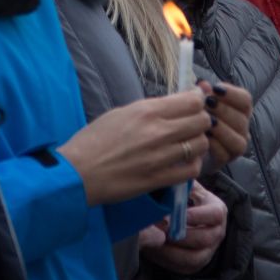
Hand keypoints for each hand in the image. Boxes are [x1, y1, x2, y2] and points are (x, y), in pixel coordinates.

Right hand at [58, 92, 208, 205]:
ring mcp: (160, 157)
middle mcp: (157, 132)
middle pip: (201, 121)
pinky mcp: (159, 179)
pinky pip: (191, 170)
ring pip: (200, 145)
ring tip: (187, 144)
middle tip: (192, 124)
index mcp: (146, 111)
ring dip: (197, 142)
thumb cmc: (94, 141)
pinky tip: (183, 162)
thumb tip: (174, 105)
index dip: (198, 100)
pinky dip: (192, 164)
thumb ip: (151, 109)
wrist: (78, 173)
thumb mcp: (121, 113)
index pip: (191, 101)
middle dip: (201, 120)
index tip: (195, 102)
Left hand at [140, 182, 225, 273]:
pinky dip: (166, 260)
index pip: (215, 215)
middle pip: (204, 239)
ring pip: (193, 258)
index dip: (198, 216)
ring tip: (155, 239)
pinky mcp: (196, 264)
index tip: (180, 214)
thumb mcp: (188, 188)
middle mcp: (217, 233)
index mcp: (217, 211)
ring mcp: (208, 251)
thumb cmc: (185, 200)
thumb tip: (171, 178)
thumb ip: (183, 184)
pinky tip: (153, 248)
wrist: (187, 219)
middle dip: (180, 235)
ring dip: (171, 251)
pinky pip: (182, 268)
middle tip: (160, 227)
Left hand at [199, 80, 252, 166]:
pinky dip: (214, 145)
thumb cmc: (193, 118)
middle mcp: (241, 129)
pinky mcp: (224, 160)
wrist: (185, 145)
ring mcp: (235, 147)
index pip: (245, 100)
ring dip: (221, 129)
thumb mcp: (194, 103)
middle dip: (224, 110)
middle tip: (207, 105)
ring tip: (206, 122)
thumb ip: (200, 93)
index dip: (232, 94)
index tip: (215, 89)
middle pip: (242, 119)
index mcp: (239, 111)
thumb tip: (203, 84)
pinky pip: (224, 153)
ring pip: (238, 139)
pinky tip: (202, 137)